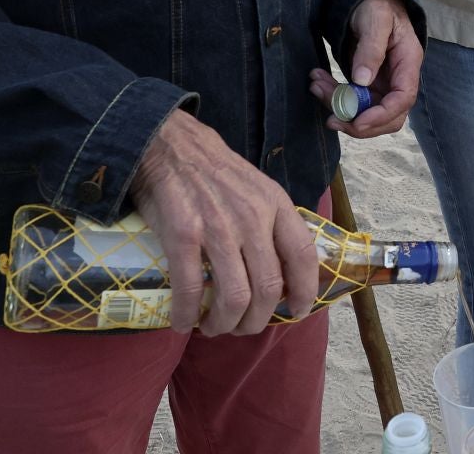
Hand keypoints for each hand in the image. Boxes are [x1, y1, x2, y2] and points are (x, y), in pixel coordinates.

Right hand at [128, 109, 320, 336]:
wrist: (170, 145)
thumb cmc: (215, 171)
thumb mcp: (258, 188)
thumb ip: (272, 223)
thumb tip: (281, 270)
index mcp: (275, 205)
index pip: (303, 256)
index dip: (304, 291)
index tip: (296, 312)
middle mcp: (252, 218)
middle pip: (268, 288)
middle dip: (256, 320)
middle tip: (241, 327)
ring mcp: (218, 227)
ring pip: (235, 297)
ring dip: (224, 324)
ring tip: (213, 327)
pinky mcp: (183, 235)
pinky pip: (191, 290)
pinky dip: (187, 315)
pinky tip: (182, 322)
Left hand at [308, 0, 421, 136]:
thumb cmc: (377, 5)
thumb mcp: (375, 20)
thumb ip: (371, 49)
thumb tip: (363, 80)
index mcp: (408, 62)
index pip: (403, 99)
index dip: (382, 115)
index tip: (357, 122)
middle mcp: (398, 77)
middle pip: (388, 116)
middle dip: (359, 122)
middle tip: (331, 119)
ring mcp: (383, 82)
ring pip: (365, 110)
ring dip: (339, 106)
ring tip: (316, 85)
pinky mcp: (367, 83)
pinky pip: (352, 99)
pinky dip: (333, 96)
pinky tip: (318, 81)